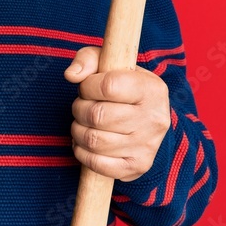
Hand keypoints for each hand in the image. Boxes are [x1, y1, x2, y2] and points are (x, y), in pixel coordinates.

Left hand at [64, 46, 170, 181]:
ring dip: (77, 131)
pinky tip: (85, 142)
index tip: (87, 87)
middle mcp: (154, 119)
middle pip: (98, 115)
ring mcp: (147, 146)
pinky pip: (97, 164)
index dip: (87, 86)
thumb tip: (71, 75)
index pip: (108, 85)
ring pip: (94, 140)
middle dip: (79, 109)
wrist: (147, 120)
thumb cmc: (122, 87)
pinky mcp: (137, 166)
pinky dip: (82, 152)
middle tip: (82, 107)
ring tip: (82, 123)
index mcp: (152, 89)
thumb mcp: (110, 63)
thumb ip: (88, 59)